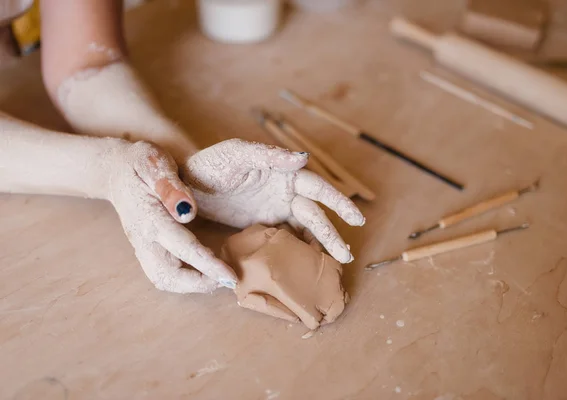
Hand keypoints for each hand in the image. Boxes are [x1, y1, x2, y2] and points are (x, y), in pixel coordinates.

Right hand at [106, 141, 236, 293]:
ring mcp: (141, 246)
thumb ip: (171, 187)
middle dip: (199, 284)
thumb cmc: (139, 162)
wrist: (113, 169)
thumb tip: (187, 211)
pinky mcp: (144, 249)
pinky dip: (183, 280)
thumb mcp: (154, 163)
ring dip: (190, 285)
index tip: (230, 278)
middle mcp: (144, 239)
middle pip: (168, 276)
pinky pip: (162, 274)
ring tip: (217, 278)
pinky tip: (202, 271)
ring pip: (163, 279)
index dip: (208, 266)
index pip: (183, 249)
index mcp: (150, 219)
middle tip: (227, 280)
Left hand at [183, 139, 364, 263]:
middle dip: (332, 233)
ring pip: (305, 228)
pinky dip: (299, 248)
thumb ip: (270, 154)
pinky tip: (308, 261)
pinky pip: (286, 237)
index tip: (356, 218)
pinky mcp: (261, 224)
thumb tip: (304, 158)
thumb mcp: (238, 153)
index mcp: (284, 171)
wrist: (184, 184)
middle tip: (346, 255)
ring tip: (334, 263)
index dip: (338, 202)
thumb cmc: (212, 162)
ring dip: (320, 244)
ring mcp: (274, 208)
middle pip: (315, 213)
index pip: (317, 187)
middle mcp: (284, 190)